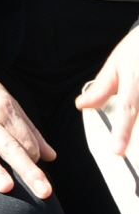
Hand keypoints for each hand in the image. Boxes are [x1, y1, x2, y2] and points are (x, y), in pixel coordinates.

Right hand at [0, 61, 55, 199]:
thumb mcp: (7, 102)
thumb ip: (29, 131)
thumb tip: (52, 157)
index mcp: (5, 110)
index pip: (27, 141)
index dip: (34, 159)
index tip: (32, 169)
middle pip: (10, 147)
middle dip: (28, 169)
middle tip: (45, 192)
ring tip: (6, 188)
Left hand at [76, 27, 138, 156]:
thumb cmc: (137, 50)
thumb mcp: (116, 65)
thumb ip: (101, 89)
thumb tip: (82, 106)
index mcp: (134, 84)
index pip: (128, 110)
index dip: (123, 132)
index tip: (117, 152)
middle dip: (137, 141)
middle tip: (128, 159)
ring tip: (137, 164)